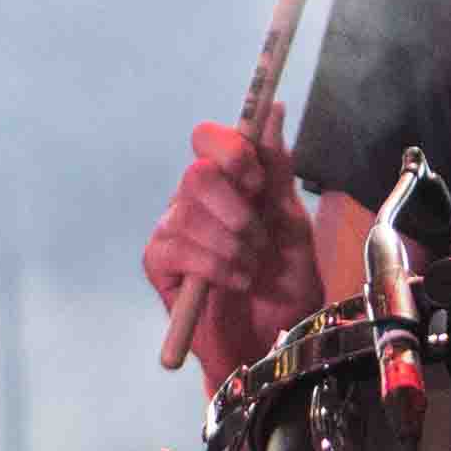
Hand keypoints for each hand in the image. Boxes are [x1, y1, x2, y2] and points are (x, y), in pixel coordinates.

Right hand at [143, 106, 320, 384]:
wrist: (275, 341)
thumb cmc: (284, 284)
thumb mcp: (292, 222)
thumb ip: (277, 168)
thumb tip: (271, 109)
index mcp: (226, 182)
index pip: (207, 138)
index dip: (231, 152)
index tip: (258, 184)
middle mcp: (193, 200)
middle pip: (196, 175)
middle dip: (236, 210)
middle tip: (258, 239)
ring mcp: (173, 231)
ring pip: (187, 214)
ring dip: (231, 246)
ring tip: (251, 270)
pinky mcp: (159, 264)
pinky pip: (175, 249)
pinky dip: (213, 266)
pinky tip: (233, 282)